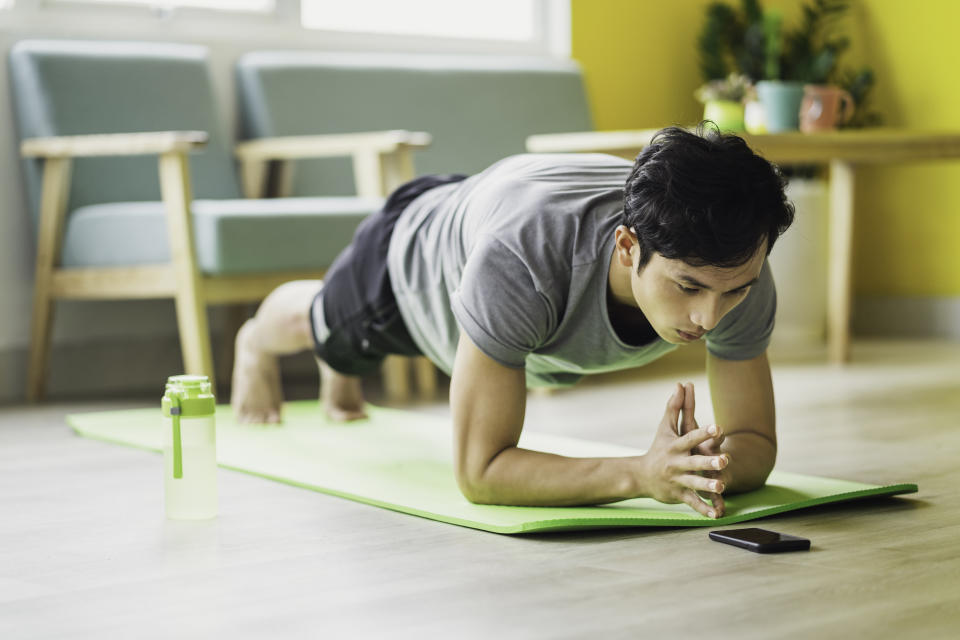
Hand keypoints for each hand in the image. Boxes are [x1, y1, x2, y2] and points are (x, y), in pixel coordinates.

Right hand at [641, 383, 728, 517]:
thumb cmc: (658, 448)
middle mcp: (676, 463)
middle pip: (694, 462)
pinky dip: (704, 510)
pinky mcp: (679, 495)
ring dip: (708, 486)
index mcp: (675, 446)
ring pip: (694, 484)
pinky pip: (693, 503)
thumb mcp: (665, 428)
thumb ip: (674, 407)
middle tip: (725, 460)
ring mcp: (677, 480)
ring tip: (722, 486)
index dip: (704, 433)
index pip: (690, 437)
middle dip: (709, 462)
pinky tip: (717, 514)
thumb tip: (680, 384)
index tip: (718, 428)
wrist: (641, 476)